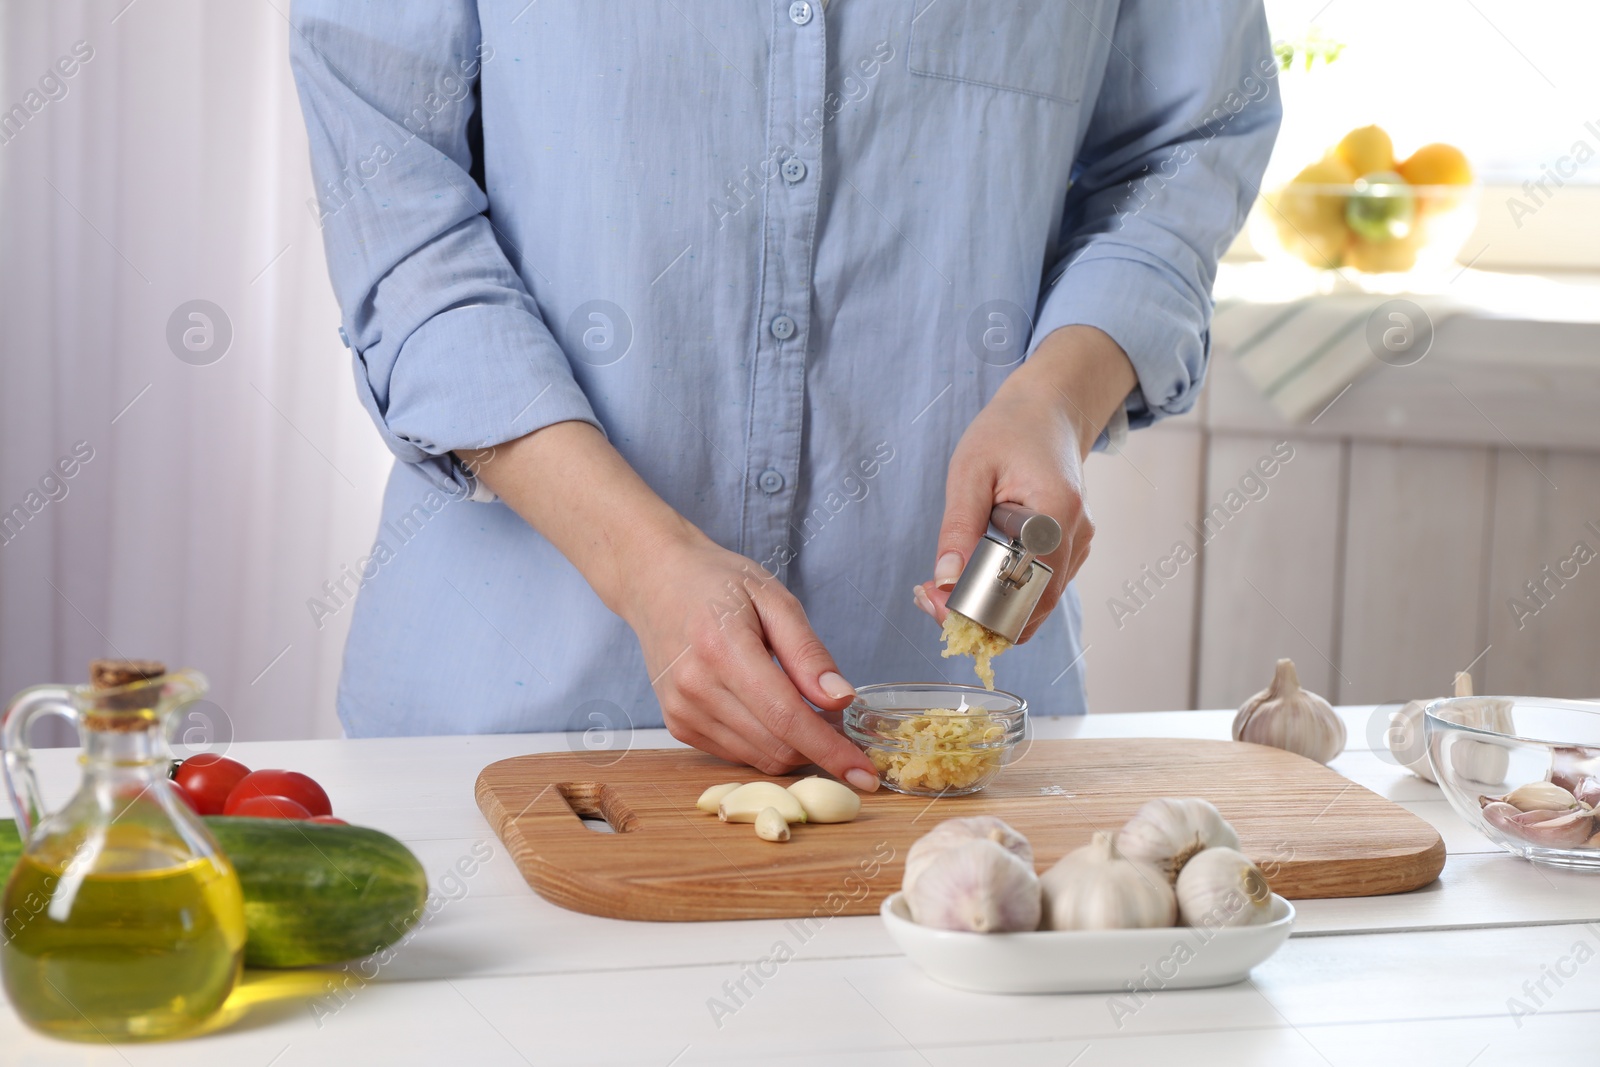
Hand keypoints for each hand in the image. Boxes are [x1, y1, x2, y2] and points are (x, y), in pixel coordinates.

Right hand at [620, 530, 880, 787]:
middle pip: (776, 746)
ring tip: (801, 705)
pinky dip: (765, 743)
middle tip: (835, 714)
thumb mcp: (774, 598)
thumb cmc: (718, 582)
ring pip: (759, 758)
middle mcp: (697, 688)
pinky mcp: (678, 725)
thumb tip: (840, 700)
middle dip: (819, 745)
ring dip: (793, 746)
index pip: (786, 718)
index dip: (830, 750)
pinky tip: (767, 709)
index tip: (865, 774)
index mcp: (723, 650)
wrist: (656, 582)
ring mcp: (683, 711)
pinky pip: (737, 754)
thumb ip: (807, 652)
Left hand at [914, 325, 1135, 642]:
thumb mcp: (970, 471)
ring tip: (939, 587)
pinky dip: (1001, 595)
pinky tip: (965, 577)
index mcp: (1055, 513)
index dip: (975, 607)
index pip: (1021, 589)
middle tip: (928, 598)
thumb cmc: (1008, 432)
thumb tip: (946, 581)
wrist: (1048, 411)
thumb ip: (959, 527)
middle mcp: (1076, 537)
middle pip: (1030, 610)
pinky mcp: (1068, 552)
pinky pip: (1035, 590)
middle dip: (977, 616)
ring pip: (1033, 607)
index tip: (931, 598)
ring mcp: (1077, 547)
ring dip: (986, 609)